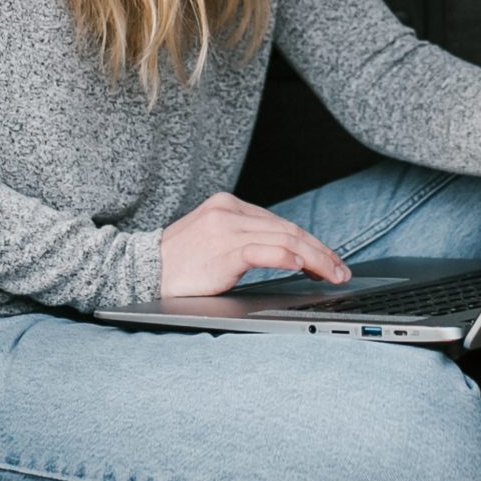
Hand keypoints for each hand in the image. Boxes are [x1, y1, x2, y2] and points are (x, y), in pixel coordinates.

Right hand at [157, 192, 350, 297]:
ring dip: (317, 259)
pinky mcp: (225, 249)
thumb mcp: (210, 241)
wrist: (139, 273)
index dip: (309, 242)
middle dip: (320, 251)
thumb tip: (284, 255)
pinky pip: (269, 251)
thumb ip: (241, 240)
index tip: (328, 259)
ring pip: (286, 239)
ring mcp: (227, 228)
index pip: (279, 223)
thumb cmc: (176, 266)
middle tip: (341, 270)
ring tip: (334, 275)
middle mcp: (229, 210)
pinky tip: (308, 269)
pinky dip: (293, 258)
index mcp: (227, 205)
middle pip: (288, 229)